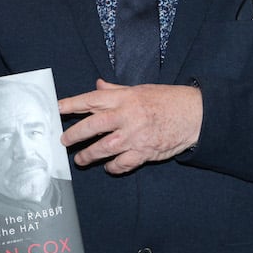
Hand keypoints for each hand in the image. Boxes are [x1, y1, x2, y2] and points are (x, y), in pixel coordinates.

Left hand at [58, 79, 201, 174]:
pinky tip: (108, 166)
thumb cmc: (168, 100)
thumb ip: (116, 90)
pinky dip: (112, 167)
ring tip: (80, 159)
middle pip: (92, 126)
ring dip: (88, 155)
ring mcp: (135, 136)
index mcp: (125, 97)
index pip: (92, 99)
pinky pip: (122, 163)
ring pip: (103, 148)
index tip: (57, 108)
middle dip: (74, 134)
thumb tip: (98, 85)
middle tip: (64, 141)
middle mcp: (127, 116)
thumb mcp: (140, 89)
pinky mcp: (144, 152)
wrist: (195, 115)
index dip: (72, 104)